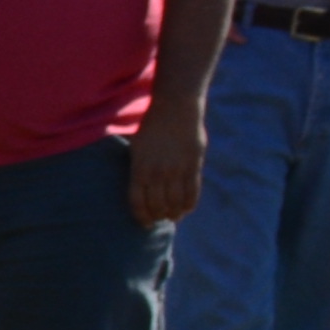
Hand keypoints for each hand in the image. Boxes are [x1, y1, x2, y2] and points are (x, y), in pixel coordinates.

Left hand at [124, 104, 206, 226]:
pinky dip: (189, 204)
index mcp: (139, 168)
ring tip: (173, 217)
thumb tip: (138, 183)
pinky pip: (192, 191)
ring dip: (174, 213)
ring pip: (175, 202)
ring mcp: (176, 170)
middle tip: (159, 220)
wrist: (176, 106)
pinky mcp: (193, 165)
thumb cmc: (152, 125)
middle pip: (157, 205)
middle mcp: (157, 172)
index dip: (141, 216)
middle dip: (157, 216)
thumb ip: (138, 165)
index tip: (144, 223)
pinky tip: (186, 209)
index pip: (137, 201)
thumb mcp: (136, 145)